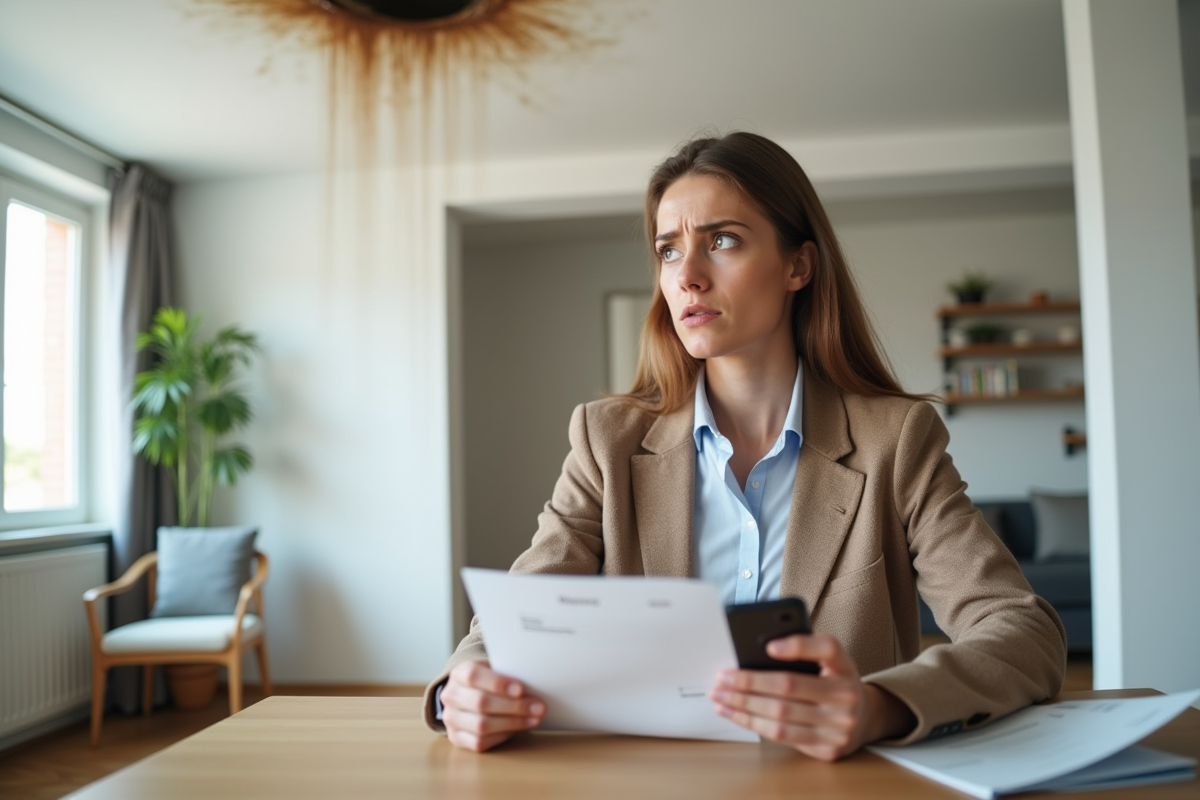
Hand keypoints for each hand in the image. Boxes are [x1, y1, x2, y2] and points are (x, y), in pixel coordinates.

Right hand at [441, 660, 545, 751]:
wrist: (467, 695)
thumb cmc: (487, 681)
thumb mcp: (493, 669)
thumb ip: (507, 674)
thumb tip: (534, 685)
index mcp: (459, 673)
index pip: (474, 676)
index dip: (498, 683)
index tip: (521, 689)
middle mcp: (451, 695)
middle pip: (481, 703)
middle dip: (514, 706)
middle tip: (538, 707)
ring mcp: (451, 719)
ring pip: (482, 725)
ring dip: (513, 723)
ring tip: (534, 719)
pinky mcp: (456, 738)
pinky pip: (480, 742)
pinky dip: (502, 736)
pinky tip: (518, 729)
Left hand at [708, 633, 914, 760]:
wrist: (863, 720)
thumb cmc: (834, 682)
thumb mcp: (828, 660)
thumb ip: (803, 651)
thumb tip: (758, 653)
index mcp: (845, 666)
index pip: (827, 648)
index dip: (797, 646)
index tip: (769, 646)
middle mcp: (847, 696)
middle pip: (789, 686)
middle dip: (749, 682)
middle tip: (722, 677)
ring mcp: (838, 726)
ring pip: (780, 715)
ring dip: (743, 705)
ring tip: (720, 696)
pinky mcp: (826, 748)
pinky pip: (782, 735)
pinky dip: (752, 723)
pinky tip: (735, 713)